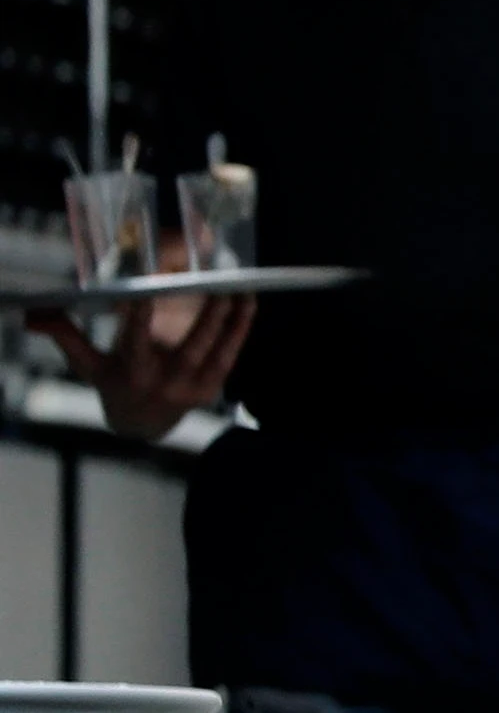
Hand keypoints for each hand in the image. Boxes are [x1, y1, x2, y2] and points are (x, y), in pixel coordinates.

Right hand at [34, 294, 253, 440]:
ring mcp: (192, 387)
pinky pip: (230, 356)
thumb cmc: (113, 385)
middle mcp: (165, 381)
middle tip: (219, 286)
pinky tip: (248, 305)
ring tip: (243, 291)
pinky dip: (240, 331)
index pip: (135, 340)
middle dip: (206, 318)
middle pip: (190, 348)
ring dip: (231, 321)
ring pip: (217, 352)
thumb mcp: (87, 365)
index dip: (140, 316)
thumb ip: (67, 337)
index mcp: (132, 371)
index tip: (148, 290)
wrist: (142, 425)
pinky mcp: (211, 388)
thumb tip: (35, 316)